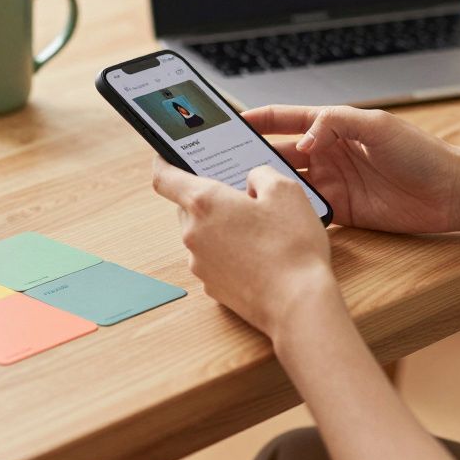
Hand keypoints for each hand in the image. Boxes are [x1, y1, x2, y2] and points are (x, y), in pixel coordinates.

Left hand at [152, 158, 335, 337]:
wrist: (297, 304)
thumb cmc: (292, 246)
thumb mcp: (286, 191)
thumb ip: (261, 174)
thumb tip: (251, 180)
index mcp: (205, 203)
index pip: (164, 177)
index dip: (162, 161)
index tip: (164, 155)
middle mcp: (193, 233)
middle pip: (188, 206)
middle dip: (209, 198)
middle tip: (239, 194)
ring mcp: (200, 264)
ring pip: (203, 234)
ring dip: (221, 227)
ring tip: (259, 229)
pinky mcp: (212, 287)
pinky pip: (214, 259)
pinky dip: (229, 253)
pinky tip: (259, 255)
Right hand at [244, 105, 459, 233]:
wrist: (452, 192)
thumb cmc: (421, 152)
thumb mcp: (377, 126)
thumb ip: (335, 124)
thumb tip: (302, 139)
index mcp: (332, 126)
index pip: (284, 119)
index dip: (256, 119)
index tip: (227, 123)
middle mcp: (327, 153)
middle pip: (278, 153)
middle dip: (249, 156)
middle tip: (220, 164)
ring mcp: (332, 183)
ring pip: (287, 183)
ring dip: (265, 186)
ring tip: (238, 191)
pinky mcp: (341, 211)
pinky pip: (306, 211)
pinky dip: (289, 213)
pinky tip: (271, 217)